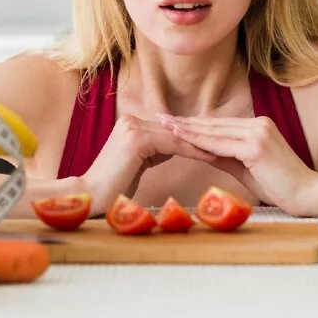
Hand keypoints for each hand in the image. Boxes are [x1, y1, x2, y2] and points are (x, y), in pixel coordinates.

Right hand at [79, 115, 215, 212]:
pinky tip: (209, 156)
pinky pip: (172, 144)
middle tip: (226, 145)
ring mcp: (133, 127)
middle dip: (200, 139)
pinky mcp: (137, 139)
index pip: (169, 130)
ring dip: (201, 144)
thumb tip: (172, 148)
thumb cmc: (114, 187)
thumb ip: (153, 152)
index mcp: (131, 124)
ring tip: (223, 150)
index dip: (192, 138)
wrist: (91, 196)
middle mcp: (132, 121)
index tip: (214, 145)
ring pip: (176, 136)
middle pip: (174, 130)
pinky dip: (192, 150)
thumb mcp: (138, 164)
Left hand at [160, 115, 317, 215]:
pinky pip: (221, 145)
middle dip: (184, 122)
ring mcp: (257, 133)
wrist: (308, 194)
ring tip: (164, 126)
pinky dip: (200, 143)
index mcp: (257, 125)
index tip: (171, 122)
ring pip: (214, 132)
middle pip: (213, 124)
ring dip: (187, 130)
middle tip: (159, 118)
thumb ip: (227, 156)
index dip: (193, 123)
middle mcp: (257, 123)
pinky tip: (182, 141)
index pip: (218, 124)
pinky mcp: (255, 147)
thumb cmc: (280, 186)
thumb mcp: (248, 167)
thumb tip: (203, 152)